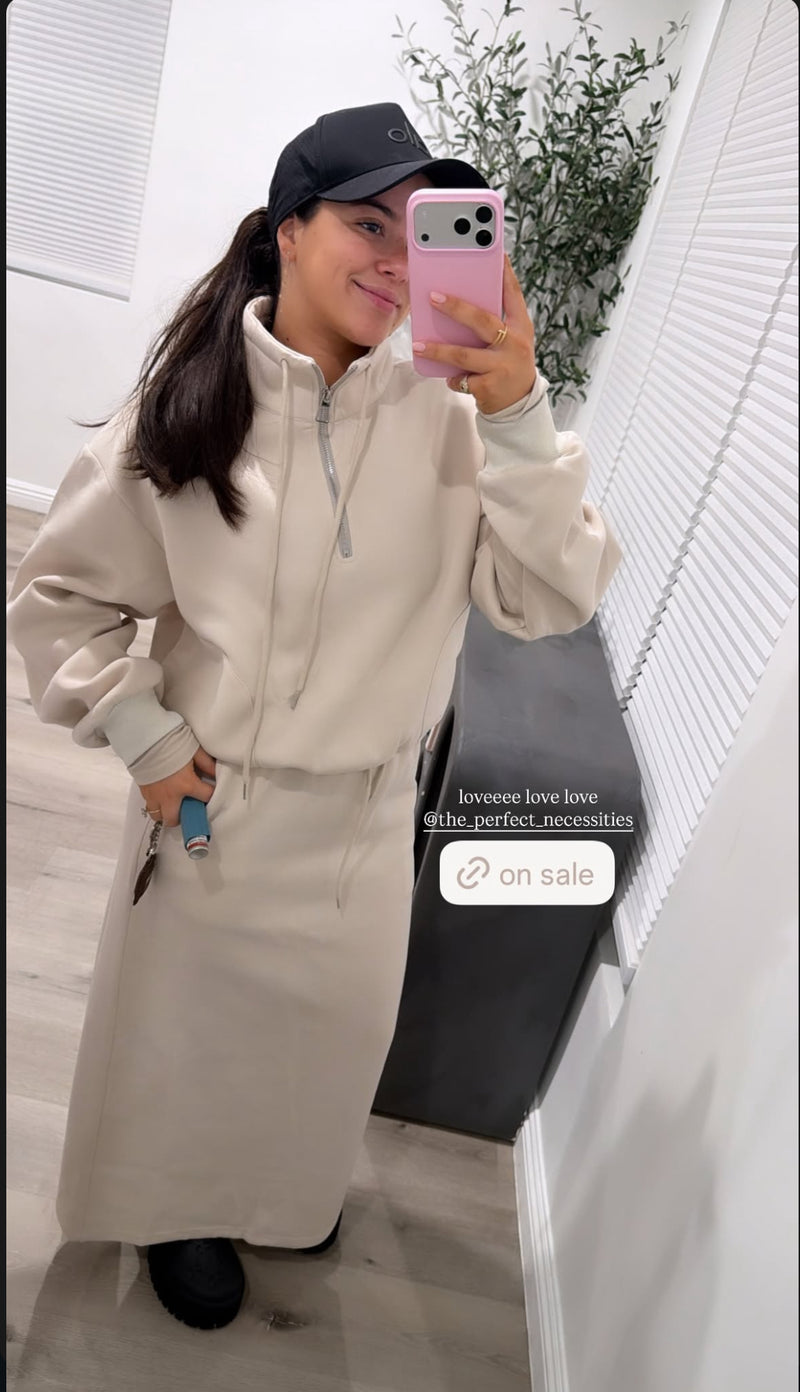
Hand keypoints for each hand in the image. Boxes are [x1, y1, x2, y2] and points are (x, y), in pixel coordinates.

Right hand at [138, 746, 216, 828]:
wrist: (147, 739)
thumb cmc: (172, 743)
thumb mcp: (194, 750)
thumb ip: (206, 764)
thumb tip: (215, 772)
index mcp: (186, 785)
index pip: (205, 797)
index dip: (210, 795)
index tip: (209, 792)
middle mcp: (169, 796)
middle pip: (174, 819)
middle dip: (182, 817)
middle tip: (186, 807)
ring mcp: (154, 795)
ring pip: (158, 816)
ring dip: (165, 812)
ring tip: (171, 803)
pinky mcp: (143, 791)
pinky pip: (149, 805)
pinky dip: (155, 804)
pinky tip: (160, 793)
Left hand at [412, 254, 537, 413]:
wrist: (518, 405)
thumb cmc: (508, 364)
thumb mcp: (510, 341)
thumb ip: (495, 323)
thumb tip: (458, 303)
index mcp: (520, 327)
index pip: (513, 295)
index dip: (505, 274)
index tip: (495, 253)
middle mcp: (514, 344)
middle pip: (482, 321)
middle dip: (456, 307)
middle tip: (433, 296)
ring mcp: (502, 366)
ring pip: (464, 354)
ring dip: (439, 350)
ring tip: (419, 345)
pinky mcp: (489, 386)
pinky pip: (461, 378)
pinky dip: (452, 378)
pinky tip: (448, 377)